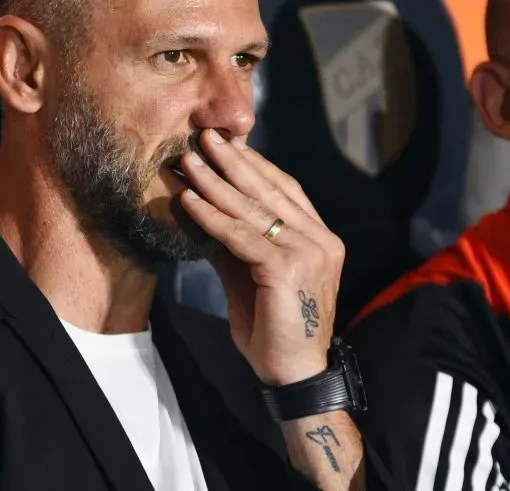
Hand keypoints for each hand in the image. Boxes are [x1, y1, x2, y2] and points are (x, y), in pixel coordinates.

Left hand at [178, 129, 344, 385]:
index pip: (286, 189)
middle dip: (234, 161)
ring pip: (253, 209)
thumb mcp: (251, 278)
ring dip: (216, 182)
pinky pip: (241, 236)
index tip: (227, 144)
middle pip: (270, 190)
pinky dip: (212, 217)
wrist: (292, 373)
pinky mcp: (287, 268)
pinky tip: (189, 201)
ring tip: (189, 161)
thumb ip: (234, 245)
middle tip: (205, 137)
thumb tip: (202, 213)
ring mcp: (308, 252)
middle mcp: (320, 239)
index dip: (255, 164)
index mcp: (320, 238)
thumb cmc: (274, 328)